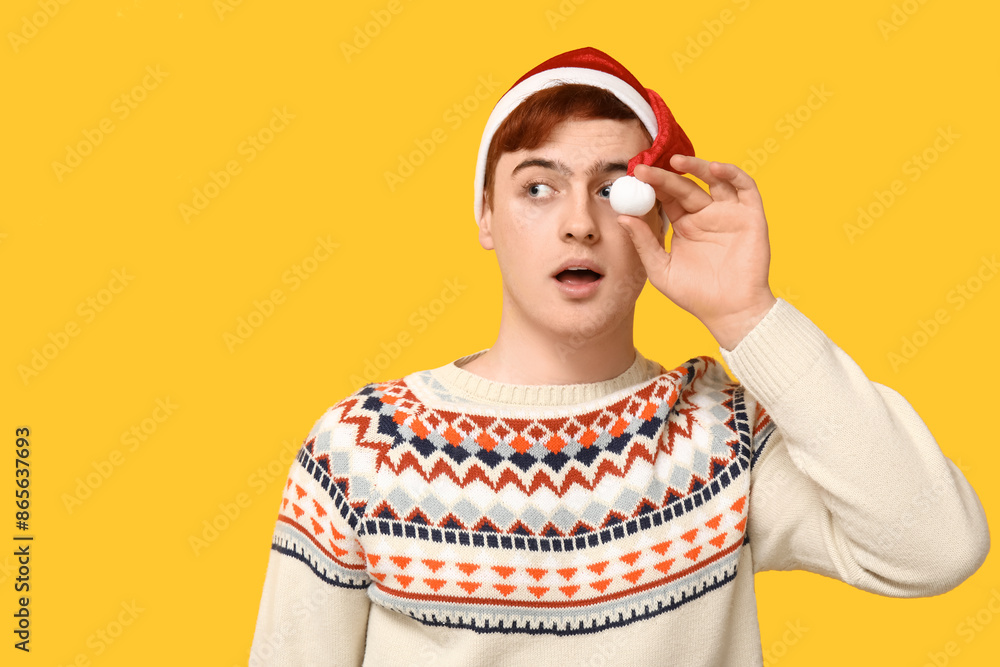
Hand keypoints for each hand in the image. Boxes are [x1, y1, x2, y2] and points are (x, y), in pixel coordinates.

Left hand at [617, 155, 776, 349]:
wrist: (729, 312)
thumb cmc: (695, 295)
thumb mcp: (661, 269)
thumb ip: (644, 243)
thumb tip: (622, 217)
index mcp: (684, 226)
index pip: (666, 198)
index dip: (652, 186)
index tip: (633, 177)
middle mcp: (706, 215)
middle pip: (685, 187)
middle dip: (665, 176)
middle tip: (645, 170)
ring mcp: (728, 214)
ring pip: (714, 180)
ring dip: (698, 166)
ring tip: (676, 161)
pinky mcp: (750, 216)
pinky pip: (744, 188)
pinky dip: (732, 174)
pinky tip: (714, 169)